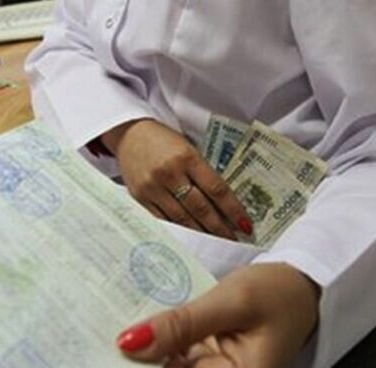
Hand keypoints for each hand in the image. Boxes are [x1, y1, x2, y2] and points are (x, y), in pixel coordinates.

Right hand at [100, 119, 251, 239]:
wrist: (129, 133)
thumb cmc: (163, 140)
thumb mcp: (187, 148)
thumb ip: (202, 172)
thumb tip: (223, 203)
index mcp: (187, 157)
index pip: (216, 189)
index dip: (233, 210)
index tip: (245, 224)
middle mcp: (170, 173)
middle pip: (200, 208)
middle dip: (220, 227)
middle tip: (234, 241)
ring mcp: (153, 187)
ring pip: (182, 218)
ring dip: (202, 233)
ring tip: (216, 243)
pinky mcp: (140, 197)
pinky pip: (162, 220)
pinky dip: (178, 230)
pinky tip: (190, 238)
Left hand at [116, 263, 319, 367]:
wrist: (299, 286)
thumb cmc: (276, 293)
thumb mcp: (231, 303)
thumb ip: (182, 325)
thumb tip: (129, 344)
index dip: (137, 366)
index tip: (103, 348)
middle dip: (134, 356)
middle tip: (95, 331)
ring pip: (164, 364)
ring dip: (140, 348)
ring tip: (103, 325)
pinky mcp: (203, 360)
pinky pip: (171, 353)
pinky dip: (153, 339)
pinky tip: (129, 323)